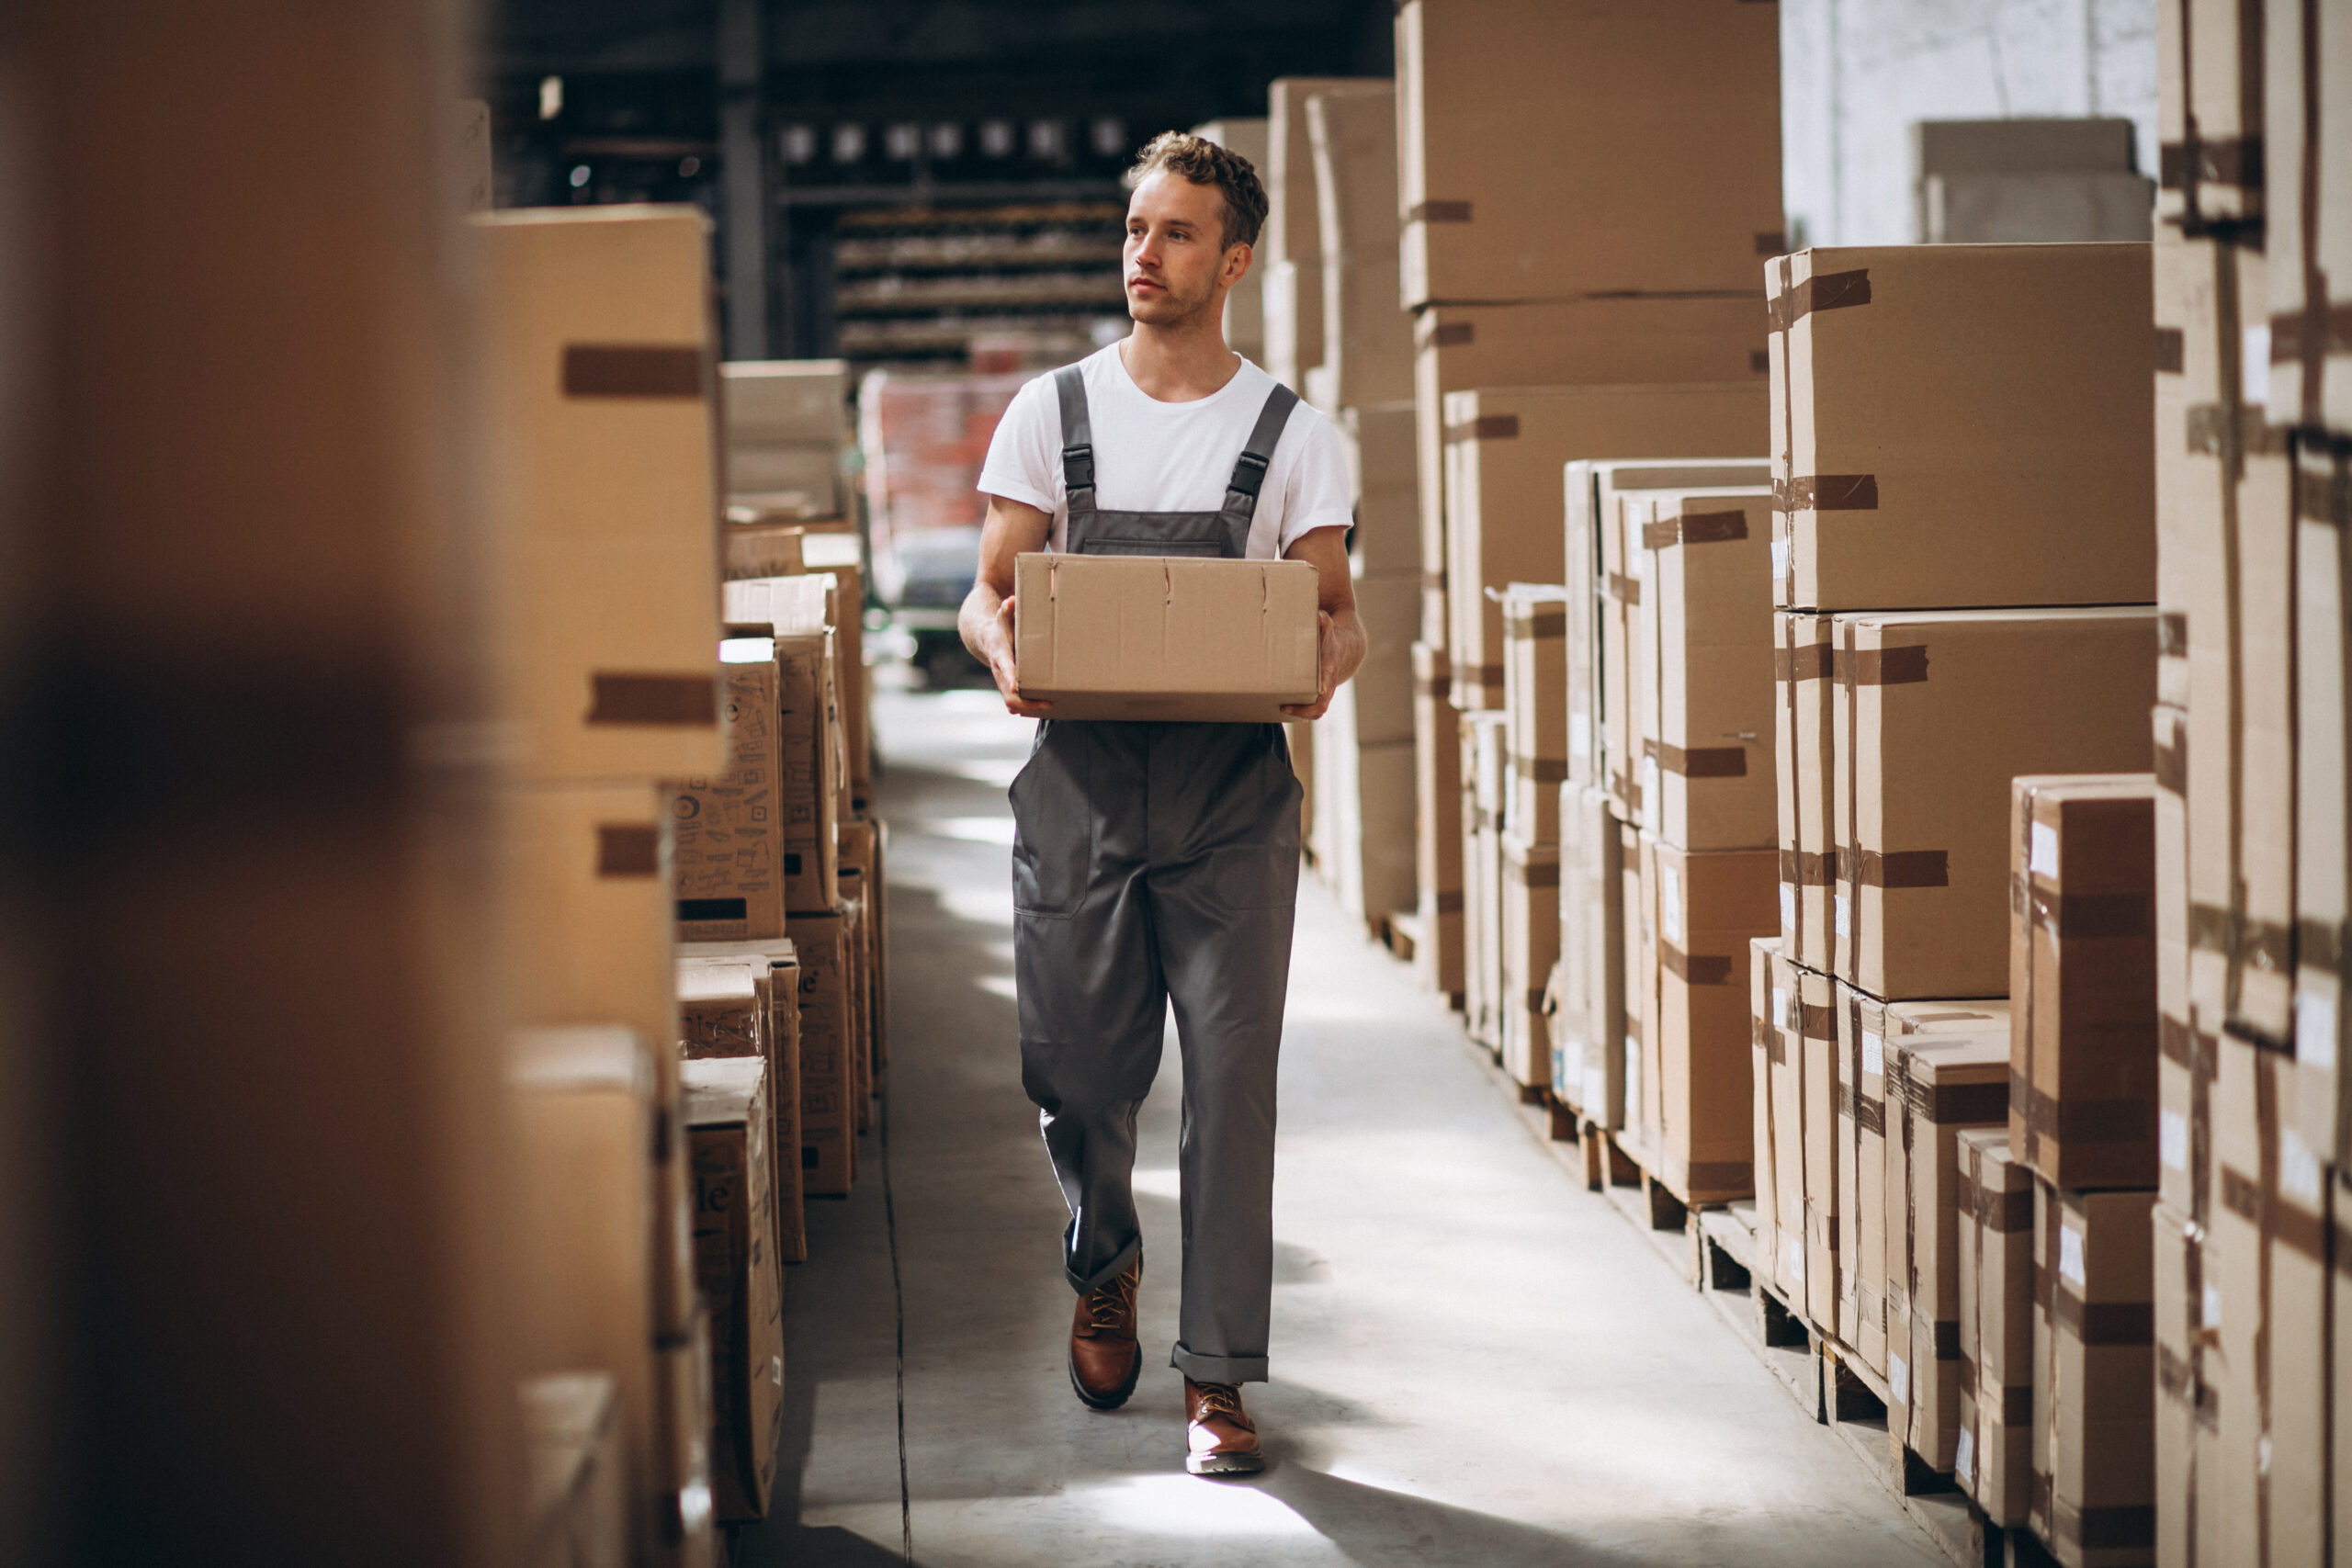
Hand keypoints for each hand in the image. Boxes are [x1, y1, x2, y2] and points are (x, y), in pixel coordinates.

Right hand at [987, 595, 1051, 718]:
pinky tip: (1047, 708)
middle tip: (1049, 703)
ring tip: (1053, 707)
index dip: (1009, 679)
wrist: (986, 640)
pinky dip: (1030, 709)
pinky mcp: (1010, 689)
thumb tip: (1010, 600)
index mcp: (1000, 657)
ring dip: (1031, 709)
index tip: (1016, 689)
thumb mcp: (1001, 618)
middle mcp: (1001, 675)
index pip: (1004, 670)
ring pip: (1014, 705)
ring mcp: (1004, 684)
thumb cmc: (999, 629)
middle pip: (1010, 698)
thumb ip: (1006, 610)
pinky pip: (1018, 705)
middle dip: (1028, 703)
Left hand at [1280, 610, 1337, 719]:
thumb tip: (1320, 616)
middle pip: (1320, 707)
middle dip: (1303, 710)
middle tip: (1283, 706)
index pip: (1328, 682)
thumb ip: (1323, 624)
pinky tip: (1277, 708)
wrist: (1343, 651)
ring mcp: (1323, 695)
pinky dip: (1295, 712)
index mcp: (1330, 671)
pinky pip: (1308, 711)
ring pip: (1314, 712)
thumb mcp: (1328, 630)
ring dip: (1298, 715)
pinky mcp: (1316, 697)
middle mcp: (1328, 686)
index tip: (1318, 690)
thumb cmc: (1330, 640)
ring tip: (1279, 709)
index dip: (1323, 687)